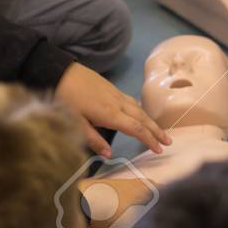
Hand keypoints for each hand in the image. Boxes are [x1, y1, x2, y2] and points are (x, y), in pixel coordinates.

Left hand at [53, 63, 169, 156]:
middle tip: (169, 141)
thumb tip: (108, 154)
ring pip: (139, 109)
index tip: (159, 149)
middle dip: (157, 131)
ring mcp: (116, 94)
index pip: (136, 129)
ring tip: (159, 130)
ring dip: (151, 121)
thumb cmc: (65, 99)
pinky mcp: (112, 88)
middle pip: (143, 118)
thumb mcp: (75, 122)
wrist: (59, 72)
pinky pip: (133, 101)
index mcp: (110, 114)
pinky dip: (142, 110)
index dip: (149, 140)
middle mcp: (118, 104)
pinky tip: (141, 113)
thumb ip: (93, 139)